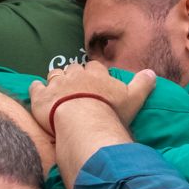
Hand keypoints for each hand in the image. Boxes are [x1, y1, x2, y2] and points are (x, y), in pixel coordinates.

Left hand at [30, 61, 156, 133]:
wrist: (82, 121)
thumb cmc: (109, 111)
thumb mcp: (133, 99)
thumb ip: (143, 84)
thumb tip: (152, 73)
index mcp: (96, 74)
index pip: (95, 67)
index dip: (94, 72)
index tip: (95, 79)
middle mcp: (75, 74)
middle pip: (74, 68)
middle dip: (74, 74)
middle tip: (76, 86)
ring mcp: (56, 84)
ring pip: (54, 74)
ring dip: (56, 79)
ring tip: (58, 88)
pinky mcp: (41, 96)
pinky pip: (36, 87)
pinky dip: (37, 89)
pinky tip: (38, 91)